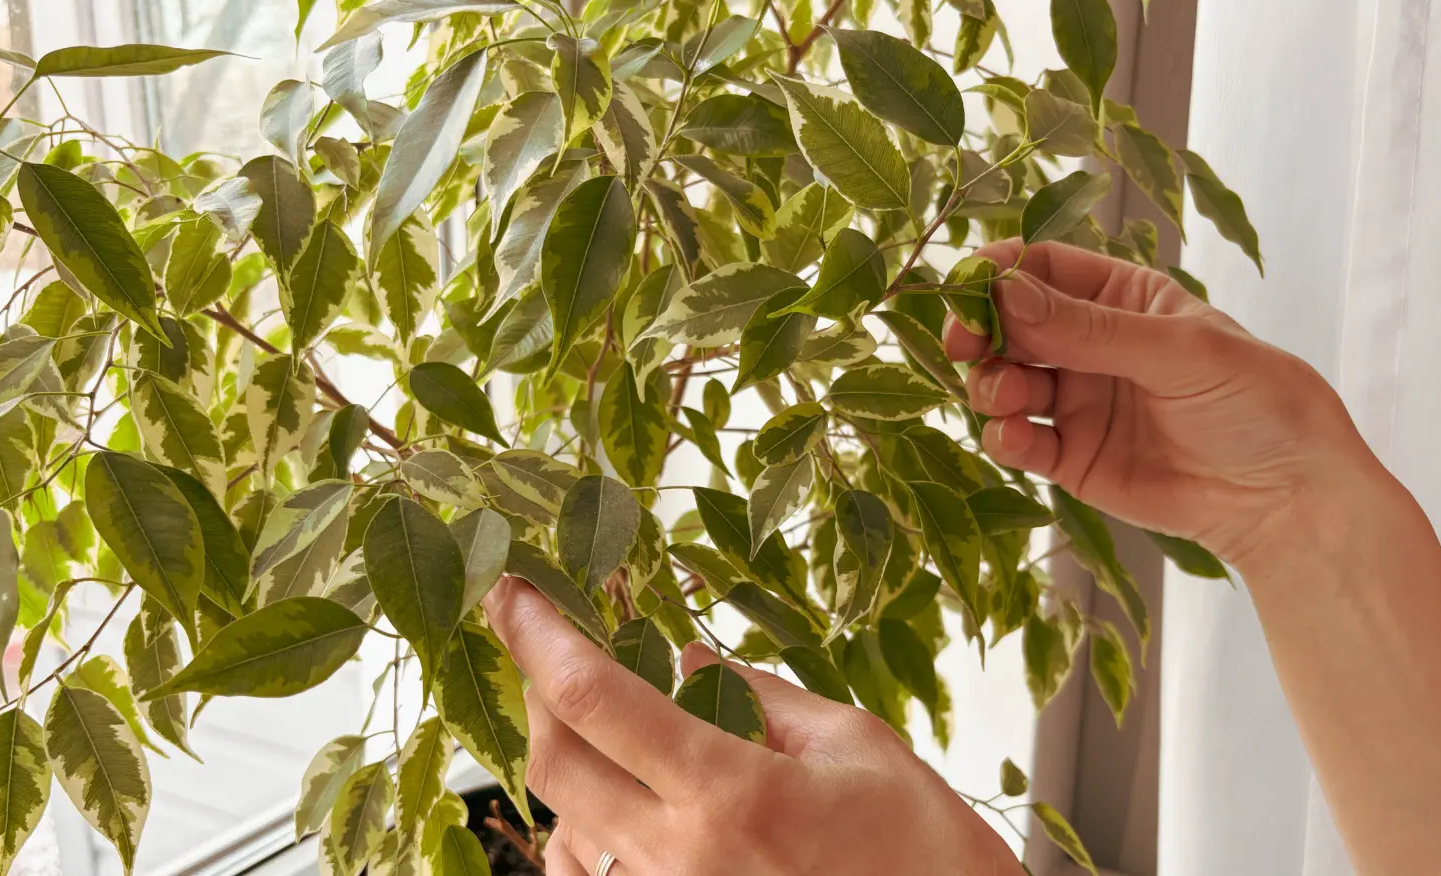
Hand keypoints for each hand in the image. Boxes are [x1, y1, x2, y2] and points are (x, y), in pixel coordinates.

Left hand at [485, 577, 1022, 875]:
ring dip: (573, 767)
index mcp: (733, 795)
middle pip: (553, 764)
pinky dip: (586, 835)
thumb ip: (761, 696)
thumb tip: (687, 658)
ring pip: (561, 828)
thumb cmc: (927, 856)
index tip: (513, 591)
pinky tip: (627, 809)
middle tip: (558, 648)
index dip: (540, 635)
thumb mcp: (858, 747)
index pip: (597, 698)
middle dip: (540, 692)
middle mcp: (682, 862)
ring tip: (617, 733)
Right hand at [943, 240, 1375, 569]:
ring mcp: (1078, 402)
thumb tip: (1007, 293)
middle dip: (981, 331)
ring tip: (1009, 397)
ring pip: (1005, 382)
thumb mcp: (1178, 351)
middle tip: (964, 343)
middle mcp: (1090, 346)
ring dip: (991, 385)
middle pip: (1010, 324)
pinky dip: (1004, 437)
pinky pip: (1019, 441)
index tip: (971, 287)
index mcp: (1122, 300)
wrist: (1286, 497)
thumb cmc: (1255, 403)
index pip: (1043, 268)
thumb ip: (1089, 328)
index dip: (1000, 273)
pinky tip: (1016, 437)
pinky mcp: (1071, 459)